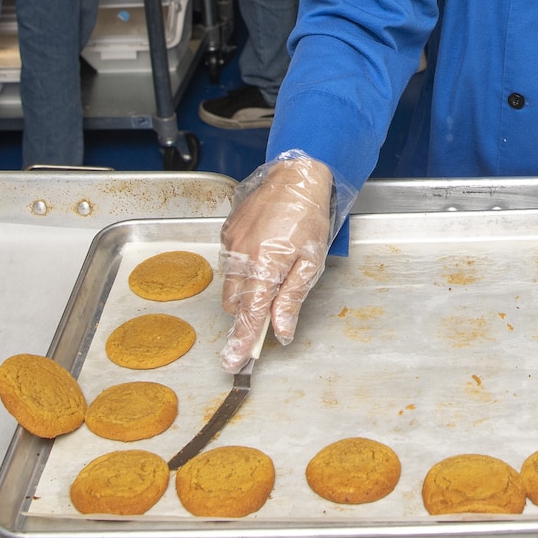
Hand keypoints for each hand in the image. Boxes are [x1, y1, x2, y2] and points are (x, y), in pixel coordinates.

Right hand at [218, 151, 340, 368]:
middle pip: (234, 304)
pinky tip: (263, 251)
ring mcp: (230, 243)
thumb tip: (281, 330)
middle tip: (267, 308)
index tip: (234, 360)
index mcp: (265, 266)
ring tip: (271, 270)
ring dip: (245, 289)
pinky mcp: (226, 232)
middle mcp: (241, 256)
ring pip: (229, 283)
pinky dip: (242, 266)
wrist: (295, 176)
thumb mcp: (311, 262)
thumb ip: (292, 298)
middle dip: (247, 312)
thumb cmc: (308, 217)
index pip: (249, 315)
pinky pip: (228, 261)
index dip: (242, 341)